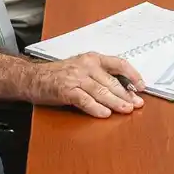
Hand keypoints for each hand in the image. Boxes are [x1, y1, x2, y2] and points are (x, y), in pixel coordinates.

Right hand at [23, 52, 145, 117]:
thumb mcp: (81, 68)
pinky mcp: (66, 90)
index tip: (141, 86)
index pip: (119, 64)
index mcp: (93, 59)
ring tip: (126, 110)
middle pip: (112, 82)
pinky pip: (85, 100)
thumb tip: (122, 88)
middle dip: (127, 94)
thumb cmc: (58, 74)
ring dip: (116, 103)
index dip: (133, 75)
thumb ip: (99, 75)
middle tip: (137, 104)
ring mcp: (76, 78)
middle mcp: (86, 66)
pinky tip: (105, 114)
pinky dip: (96, 108)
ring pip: (101, 92)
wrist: (31, 78)